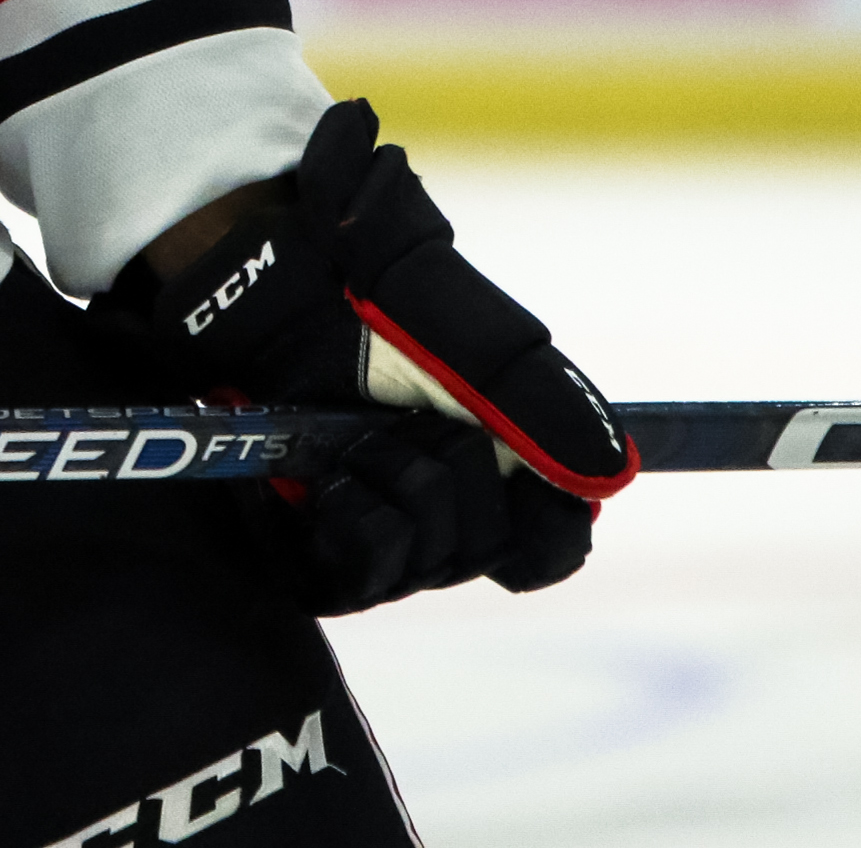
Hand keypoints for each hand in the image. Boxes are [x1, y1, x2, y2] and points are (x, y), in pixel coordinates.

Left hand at [111, 99, 626, 608]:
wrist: (249, 280)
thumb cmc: (351, 283)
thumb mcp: (452, 320)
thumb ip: (534, 395)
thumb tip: (611, 470)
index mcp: (493, 456)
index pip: (552, 543)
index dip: (550, 524)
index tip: (527, 473)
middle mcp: (440, 506)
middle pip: (489, 549)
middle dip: (453, 474)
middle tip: (409, 410)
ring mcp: (377, 534)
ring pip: (426, 565)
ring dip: (395, 485)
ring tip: (354, 431)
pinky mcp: (310, 551)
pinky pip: (354, 581)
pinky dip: (347, 520)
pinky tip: (319, 476)